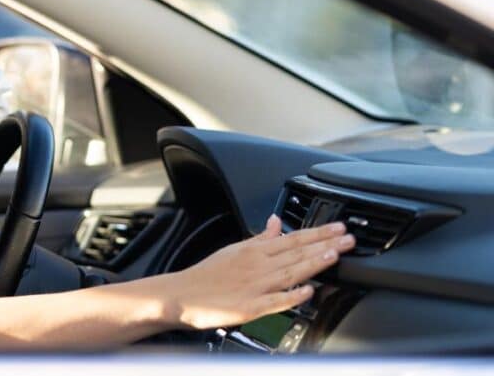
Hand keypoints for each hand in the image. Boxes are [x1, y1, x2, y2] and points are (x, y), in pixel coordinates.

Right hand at [160, 215, 354, 329]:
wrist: (181, 295)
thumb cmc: (207, 275)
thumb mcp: (233, 249)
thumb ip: (260, 238)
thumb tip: (276, 221)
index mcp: (254, 251)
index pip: (292, 239)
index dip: (318, 233)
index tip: (339, 228)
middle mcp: (257, 266)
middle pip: (296, 253)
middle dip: (324, 245)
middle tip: (348, 239)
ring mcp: (253, 287)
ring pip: (289, 273)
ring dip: (312, 263)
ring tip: (334, 256)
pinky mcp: (248, 307)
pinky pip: (273, 302)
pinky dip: (290, 296)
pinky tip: (307, 292)